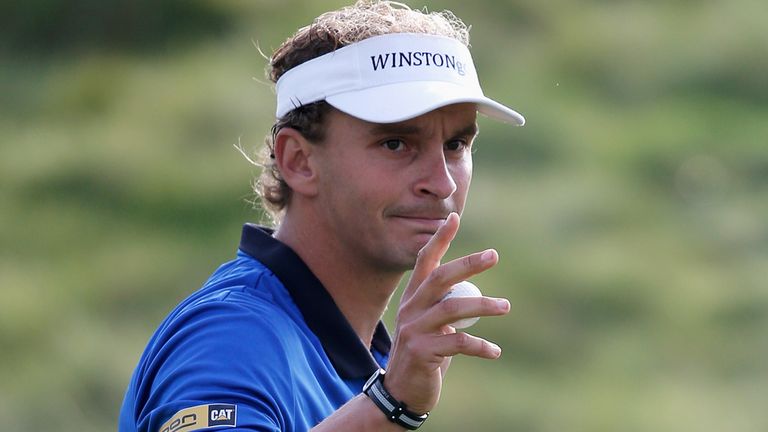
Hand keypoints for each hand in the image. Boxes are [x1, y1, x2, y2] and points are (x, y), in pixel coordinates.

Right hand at [383, 212, 510, 414]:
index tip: (454, 217)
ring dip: (483, 305)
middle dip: (468, 264)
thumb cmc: (424, 352)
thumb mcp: (430, 324)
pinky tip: (495, 351)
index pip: (425, 261)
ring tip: (505, 306)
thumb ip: (444, 303)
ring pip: (453, 308)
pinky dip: (480, 346)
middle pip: (440, 277)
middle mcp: (411, 309)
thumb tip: (471, 285)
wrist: (401, 391)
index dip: (440, 239)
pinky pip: (458, 343)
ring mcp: (414, 330)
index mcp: (413, 297)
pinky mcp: (422, 352)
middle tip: (493, 255)